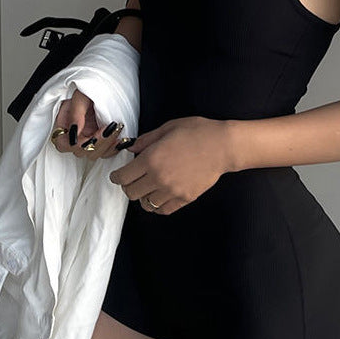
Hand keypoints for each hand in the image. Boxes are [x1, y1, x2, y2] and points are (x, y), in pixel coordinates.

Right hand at [51, 89, 128, 160]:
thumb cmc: (88, 89)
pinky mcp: (101, 141)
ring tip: (117, 129)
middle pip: (82, 152)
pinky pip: (107, 151)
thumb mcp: (80, 97)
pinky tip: (122, 138)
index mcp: (65, 126)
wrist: (102, 86)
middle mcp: (75, 136)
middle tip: (112, 128)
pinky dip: (115, 147)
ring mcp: (88, 139)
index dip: (80, 144)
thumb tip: (74, 133)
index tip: (96, 132)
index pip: (65, 145)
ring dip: (108, 145)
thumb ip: (76, 114)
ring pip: (96, 154)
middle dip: (99, 143)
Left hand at [107, 116, 232, 214]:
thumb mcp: (168, 128)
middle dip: (128, 185)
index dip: (116, 176)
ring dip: (144, 195)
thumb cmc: (197, 132)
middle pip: (131, 193)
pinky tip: (160, 194)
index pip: (122, 177)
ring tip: (148, 186)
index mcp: (151, 159)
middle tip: (133, 178)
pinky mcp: (184, 198)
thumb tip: (130, 148)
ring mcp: (172, 191)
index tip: (117, 175)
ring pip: (145, 204)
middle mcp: (159, 178)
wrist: (223, 146)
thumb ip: (146, 140)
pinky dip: (158, 205)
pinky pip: (163, 210)